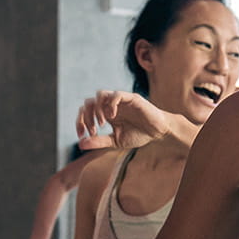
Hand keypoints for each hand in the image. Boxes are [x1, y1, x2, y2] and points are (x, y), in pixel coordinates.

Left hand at [75, 90, 193, 151]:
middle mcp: (110, 105)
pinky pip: (116, 95)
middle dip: (87, 117)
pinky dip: (111, 104)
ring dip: (97, 109)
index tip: (82, 134)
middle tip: (94, 130)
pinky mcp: (131, 98)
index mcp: (105, 113)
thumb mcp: (116, 141)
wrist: (158, 132)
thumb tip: (80, 144)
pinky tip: (112, 117)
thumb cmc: (138, 134)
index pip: (86, 111)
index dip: (80, 121)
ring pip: (100, 94)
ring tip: (103, 123)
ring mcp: (120, 100)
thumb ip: (99, 141)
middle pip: (89, 102)